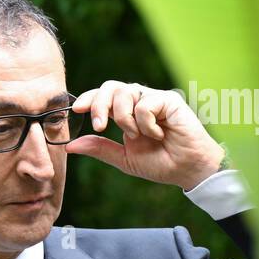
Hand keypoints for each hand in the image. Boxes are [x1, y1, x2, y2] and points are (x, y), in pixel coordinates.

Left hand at [67, 81, 225, 189]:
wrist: (188, 170)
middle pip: (110, 87)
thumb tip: (71, 145)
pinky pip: (144, 104)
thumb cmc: (161, 163)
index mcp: (127, 112)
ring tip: (138, 136)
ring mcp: (154, 98)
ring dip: (124, 119)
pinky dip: (146, 124)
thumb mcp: (124, 158)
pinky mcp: (169, 100)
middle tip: (100, 127)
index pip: (104, 96)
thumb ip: (100, 149)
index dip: (89, 99)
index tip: (77, 110)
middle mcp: (140, 101)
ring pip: (124, 93)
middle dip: (99, 105)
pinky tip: (158, 134)